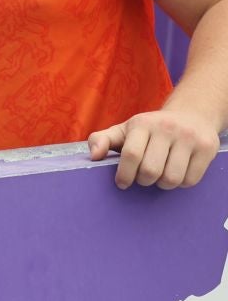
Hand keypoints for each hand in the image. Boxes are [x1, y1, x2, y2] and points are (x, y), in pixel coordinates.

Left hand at [88, 106, 220, 188]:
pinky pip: (190, 180)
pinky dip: (181, 184)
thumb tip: (93, 156)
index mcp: (142, 123)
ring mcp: (189, 137)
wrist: (191, 115)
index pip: (131, 154)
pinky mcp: (207, 148)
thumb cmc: (151, 129)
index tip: (122, 183)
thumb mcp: (125, 130)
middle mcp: (166, 128)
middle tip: (143, 179)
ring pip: (171, 178)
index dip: (124, 174)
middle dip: (143, 181)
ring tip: (159, 177)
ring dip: (162, 184)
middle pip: (151, 170)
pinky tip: (177, 173)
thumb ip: (102, 140)